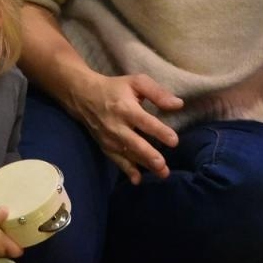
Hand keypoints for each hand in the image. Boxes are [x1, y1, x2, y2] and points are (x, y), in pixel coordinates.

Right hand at [0, 209, 22, 257]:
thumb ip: (1, 214)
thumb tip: (7, 208)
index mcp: (5, 246)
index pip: (18, 251)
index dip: (21, 246)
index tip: (23, 238)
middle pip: (9, 251)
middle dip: (11, 243)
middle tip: (12, 233)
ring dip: (0, 243)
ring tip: (1, 232)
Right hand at [66, 72, 182, 184]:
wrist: (83, 96)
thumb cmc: (115, 88)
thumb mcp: (136, 82)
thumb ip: (157, 93)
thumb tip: (178, 104)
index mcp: (126, 108)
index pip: (144, 121)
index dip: (159, 131)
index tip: (174, 141)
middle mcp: (117, 125)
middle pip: (134, 142)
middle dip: (148, 154)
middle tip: (162, 164)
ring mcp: (110, 138)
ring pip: (128, 154)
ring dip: (144, 165)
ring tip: (161, 173)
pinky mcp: (105, 145)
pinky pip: (117, 160)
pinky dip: (127, 170)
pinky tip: (137, 180)